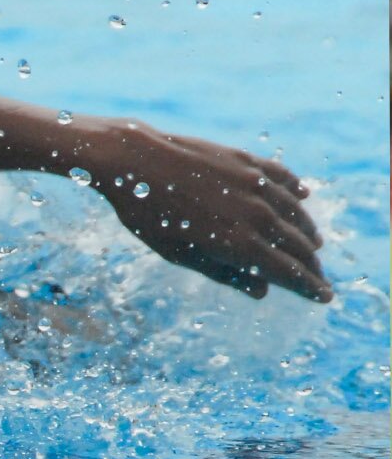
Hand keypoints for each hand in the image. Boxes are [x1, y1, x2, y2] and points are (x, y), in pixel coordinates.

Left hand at [90, 120, 329, 301]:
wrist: (134, 161)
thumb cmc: (149, 214)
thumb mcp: (180, 254)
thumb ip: (223, 273)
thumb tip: (261, 292)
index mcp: (239, 243)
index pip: (288, 272)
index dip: (309, 287)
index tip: (325, 298)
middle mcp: (255, 213)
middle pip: (298, 245)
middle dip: (312, 265)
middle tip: (319, 278)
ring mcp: (254, 183)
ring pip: (295, 212)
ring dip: (308, 231)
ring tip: (315, 245)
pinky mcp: (245, 161)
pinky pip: (281, 176)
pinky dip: (296, 189)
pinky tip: (304, 196)